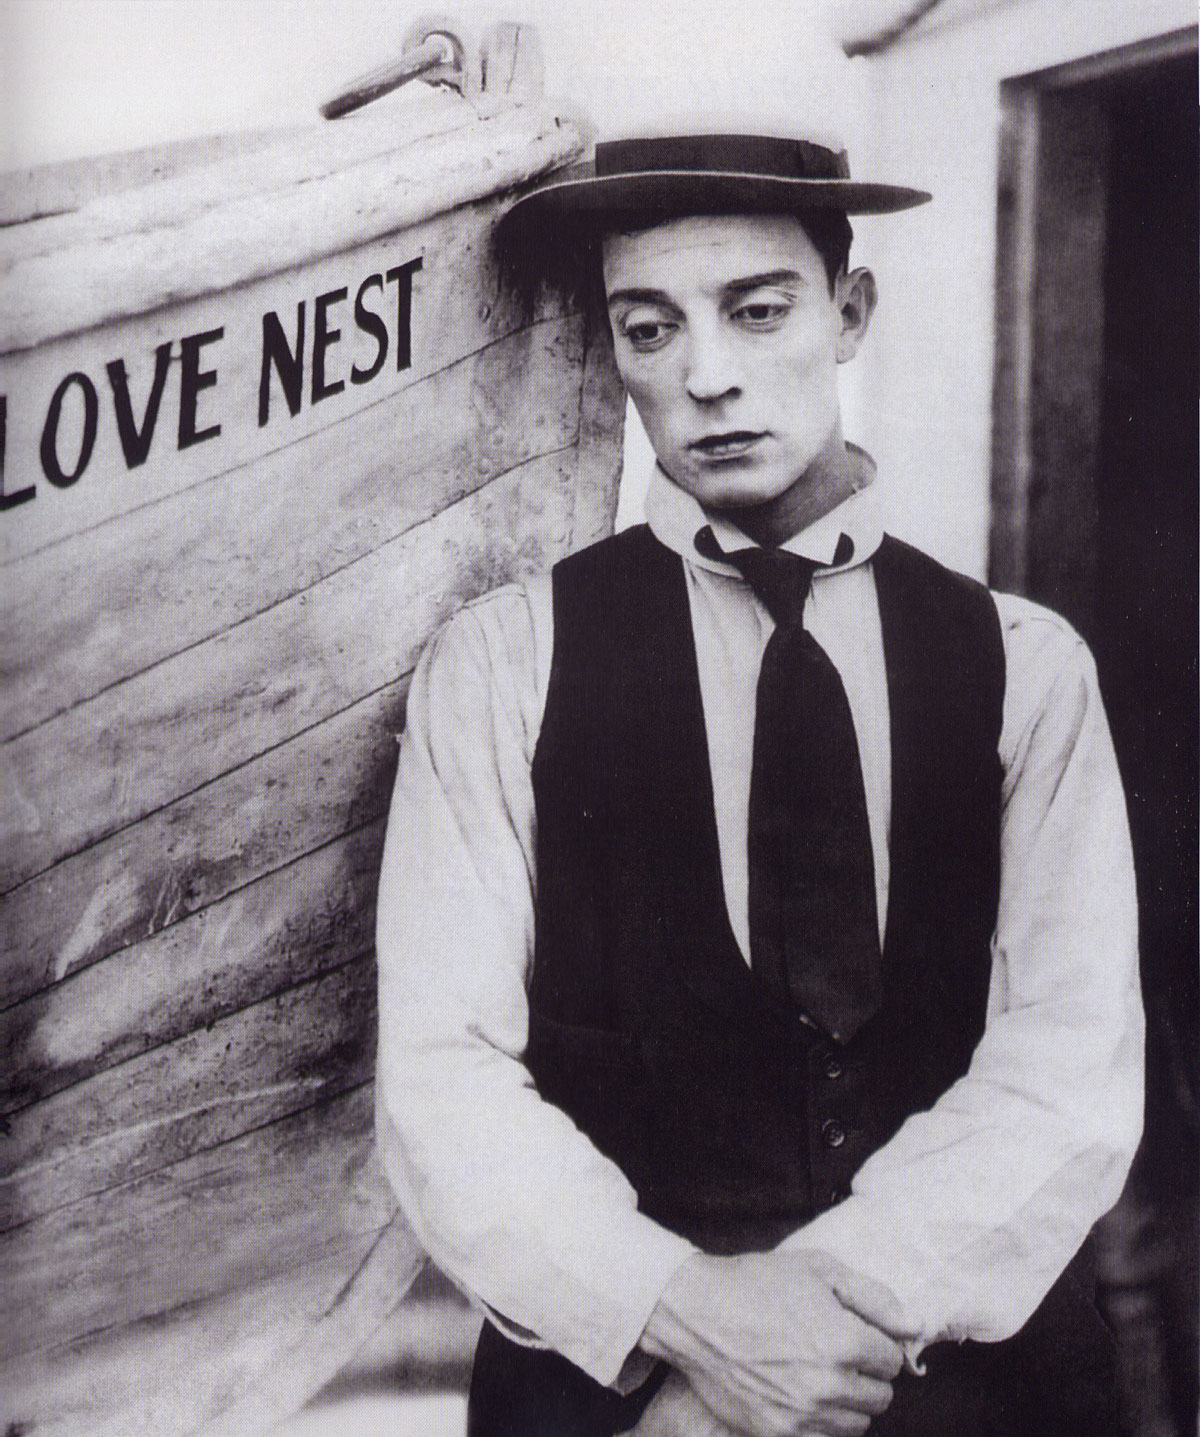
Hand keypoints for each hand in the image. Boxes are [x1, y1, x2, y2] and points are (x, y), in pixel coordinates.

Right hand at [641, 1248, 916, 1436]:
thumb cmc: (757, 1284)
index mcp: (844, 1341)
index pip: (893, 1360)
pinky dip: (823, 1424)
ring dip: (848, 1402)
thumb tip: (915, 1327)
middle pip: (881, 1397)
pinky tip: (804, 1397)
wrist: (696, 1312)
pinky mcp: (778, 1434)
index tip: (852, 1331)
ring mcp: (803, 1415)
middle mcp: (829, 1385)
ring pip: (857, 1424)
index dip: (876, 1342)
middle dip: (866, 1374)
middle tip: (835, 1351)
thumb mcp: (819, 1270)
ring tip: (818, 1372)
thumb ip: (874, 1298)